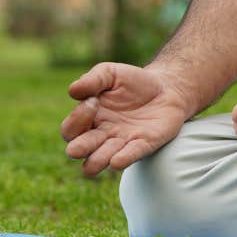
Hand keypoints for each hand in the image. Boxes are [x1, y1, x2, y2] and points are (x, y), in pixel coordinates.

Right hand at [60, 62, 190, 176]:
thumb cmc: (133, 82)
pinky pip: (132, 155)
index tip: (93, 101)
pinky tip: (117, 161)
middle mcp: (102, 135)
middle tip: (76, 148)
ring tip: (94, 162)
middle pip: (80, 149)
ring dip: (97, 161)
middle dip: (78, 149)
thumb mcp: (110, 73)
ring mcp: (122, 142)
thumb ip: (92, 80)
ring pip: (101, 159)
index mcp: (89, 119)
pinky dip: (124, 159)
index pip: (70, 129)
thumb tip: (72, 90)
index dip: (77, 119)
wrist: (166, 87)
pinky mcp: (145, 144)